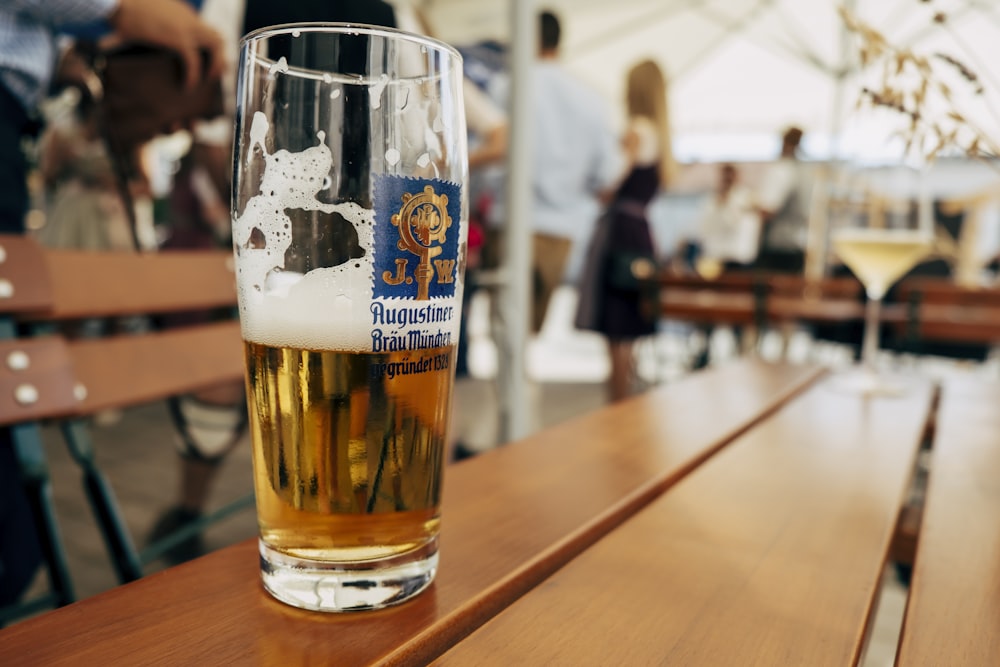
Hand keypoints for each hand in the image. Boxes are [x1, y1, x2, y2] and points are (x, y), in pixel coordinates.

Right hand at [108, 0, 224, 89]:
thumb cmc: (118, 5)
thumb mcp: (134, 13)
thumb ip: (136, 28)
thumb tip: (108, 43)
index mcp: (181, 12)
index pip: (203, 30)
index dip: (206, 48)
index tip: (204, 62)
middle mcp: (188, 18)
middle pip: (217, 36)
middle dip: (220, 57)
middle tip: (213, 75)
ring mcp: (186, 27)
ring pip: (216, 45)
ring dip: (216, 65)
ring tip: (206, 81)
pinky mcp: (179, 39)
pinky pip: (194, 62)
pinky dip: (193, 77)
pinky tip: (186, 87)